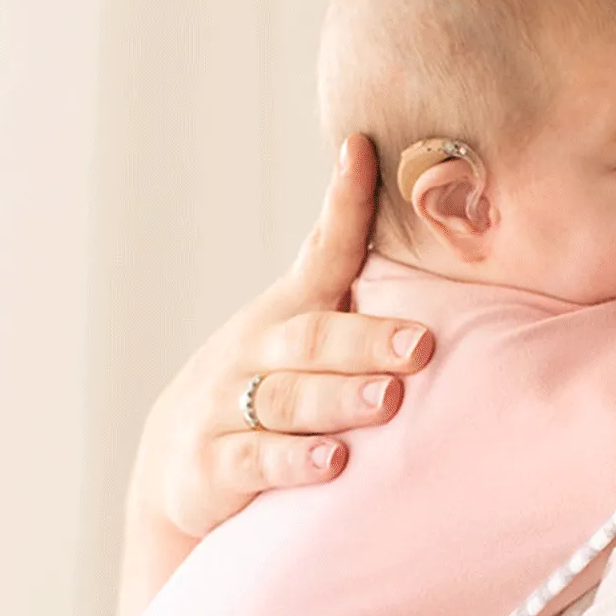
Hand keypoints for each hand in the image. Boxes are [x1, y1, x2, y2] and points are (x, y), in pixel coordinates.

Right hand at [129, 135, 434, 541]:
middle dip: (366, 340)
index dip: (342, 203)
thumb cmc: (264, 386)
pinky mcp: (213, 464)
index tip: (361, 151)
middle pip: (312, 338)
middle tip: (420, 345)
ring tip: (387, 400)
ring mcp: (228, 406)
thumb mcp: (299, 336)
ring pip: (286, 399)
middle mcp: (256, 351)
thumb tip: (440, 235)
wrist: (174, 459)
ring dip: (339, 399)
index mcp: (288, 312)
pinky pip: (255, 461)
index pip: (321, 251)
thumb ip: (353, 298)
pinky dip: (293, 462)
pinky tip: (331, 463)